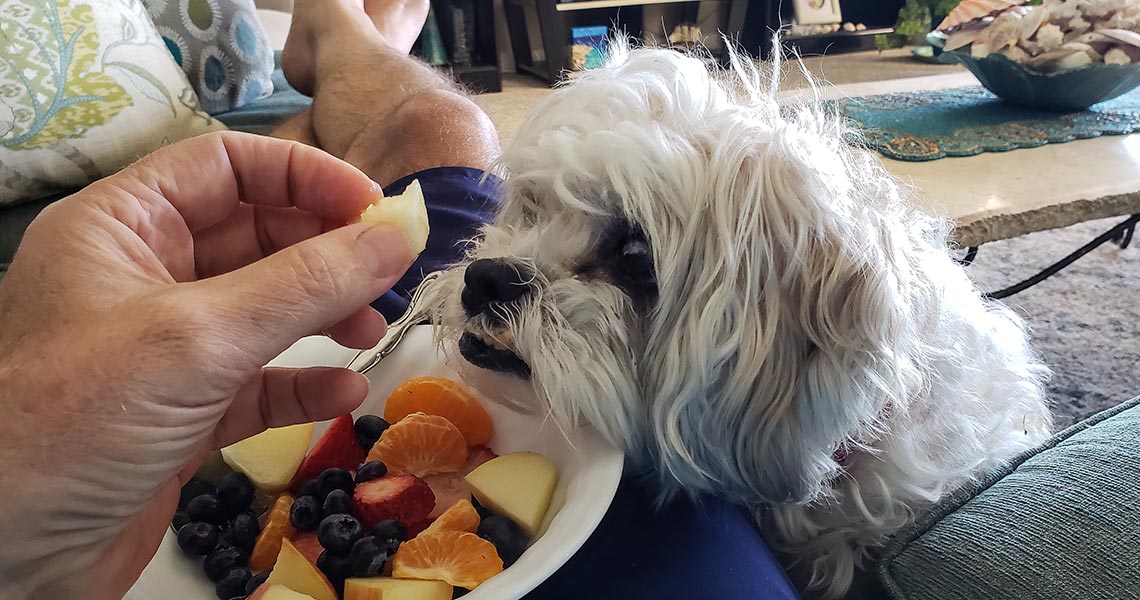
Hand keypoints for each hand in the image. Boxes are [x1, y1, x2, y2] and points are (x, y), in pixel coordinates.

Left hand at [0, 132, 413, 599]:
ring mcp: (164, 349)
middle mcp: (142, 277)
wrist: (5, 558)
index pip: (226, 166)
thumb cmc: (75, 420)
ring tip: (372, 332)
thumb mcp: (198, 336)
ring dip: (325, 315)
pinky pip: (258, 382)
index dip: (304, 176)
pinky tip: (342, 394)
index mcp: (121, 226)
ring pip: (264, 311)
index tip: (375, 211)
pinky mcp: (182, 413)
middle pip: (255, 236)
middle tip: (390, 276)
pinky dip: (303, 383)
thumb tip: (397, 237)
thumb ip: (305, 283)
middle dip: (326, 252)